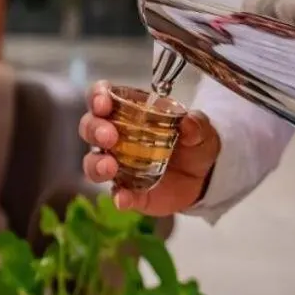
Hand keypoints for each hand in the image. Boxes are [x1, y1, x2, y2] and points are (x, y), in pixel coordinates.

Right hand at [79, 80, 221, 215]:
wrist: (204, 177)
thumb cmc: (193, 143)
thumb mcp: (201, 129)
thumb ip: (196, 124)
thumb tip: (189, 121)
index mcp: (129, 112)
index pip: (102, 97)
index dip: (97, 96)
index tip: (103, 102)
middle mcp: (115, 137)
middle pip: (90, 128)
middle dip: (94, 130)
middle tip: (109, 136)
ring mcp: (118, 165)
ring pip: (93, 162)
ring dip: (97, 164)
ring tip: (110, 167)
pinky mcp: (128, 191)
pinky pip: (117, 194)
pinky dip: (119, 196)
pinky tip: (124, 198)